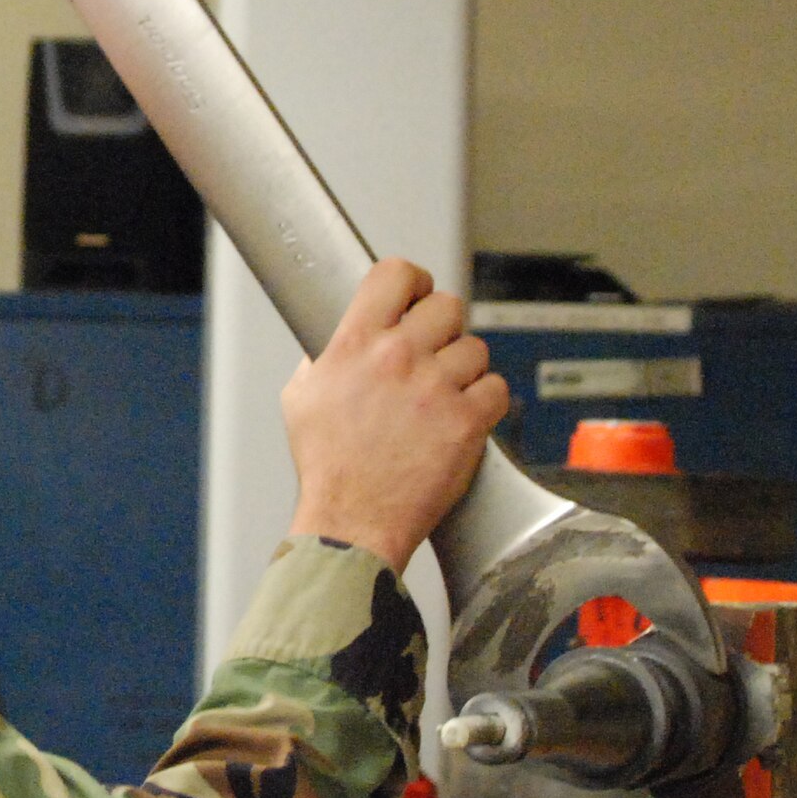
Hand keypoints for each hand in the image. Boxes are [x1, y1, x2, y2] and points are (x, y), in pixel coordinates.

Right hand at [281, 258, 509, 573]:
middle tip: (434, 353)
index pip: (395, 274)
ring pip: (475, 348)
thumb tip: (335, 345)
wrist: (351, 523)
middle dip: (443, 328)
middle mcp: (397, 358)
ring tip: (445, 396)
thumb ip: (321, 360)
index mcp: (355, 344)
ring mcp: (436, 388)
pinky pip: (496, 388)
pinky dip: (485, 402)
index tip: (416, 296)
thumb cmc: (327, 468)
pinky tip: (463, 417)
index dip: (413, 280)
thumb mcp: (300, 399)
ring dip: (465, 370)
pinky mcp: (466, 422)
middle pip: (447, 305)